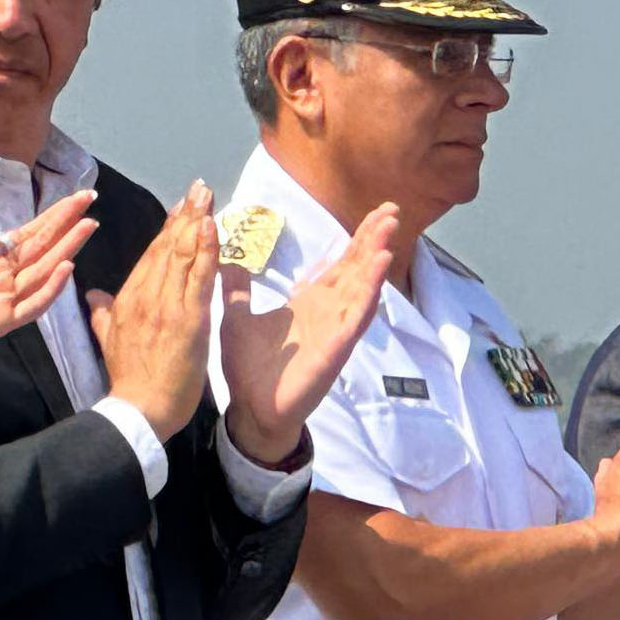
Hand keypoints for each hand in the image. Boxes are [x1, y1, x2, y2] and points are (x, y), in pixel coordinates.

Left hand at [0, 190, 96, 396]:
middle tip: (92, 202)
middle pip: (43, 247)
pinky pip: (32, 305)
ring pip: (44, 271)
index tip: (77, 197)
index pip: (29, 232)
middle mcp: (1, 275)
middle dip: (68, 225)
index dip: (53, 215)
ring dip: (67, 249)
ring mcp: (4, 299)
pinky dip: (50, 289)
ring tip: (88, 226)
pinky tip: (66, 268)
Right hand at [88, 182, 216, 442]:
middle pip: (167, 247)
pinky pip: (198, 277)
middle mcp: (145, 296)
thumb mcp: (108, 340)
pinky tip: (210, 227)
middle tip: (198, 187)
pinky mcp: (188, 319)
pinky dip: (205, 250)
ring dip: (196, 222)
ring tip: (205, 196)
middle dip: (185, 215)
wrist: (139, 409)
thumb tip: (93, 293)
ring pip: (182, 255)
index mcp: (128, 299)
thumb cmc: (130, 379)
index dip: (168, 229)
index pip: (152, 256)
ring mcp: (166, 305)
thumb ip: (102, 313)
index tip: (181, 207)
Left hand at [218, 202, 399, 466]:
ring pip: (362, 285)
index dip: (356, 239)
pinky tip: (381, 266)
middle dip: (373, 238)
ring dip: (376, 256)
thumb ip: (237, 289)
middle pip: (357, 268)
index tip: (373, 213)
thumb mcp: (237, 318)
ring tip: (390, 227)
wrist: (251, 410)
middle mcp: (328, 313)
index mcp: (308, 304)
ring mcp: (336, 329)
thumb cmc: (248, 370)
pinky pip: (357, 315)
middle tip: (391, 208)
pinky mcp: (336, 347)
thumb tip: (228, 260)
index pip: (339, 265)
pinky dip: (369, 290)